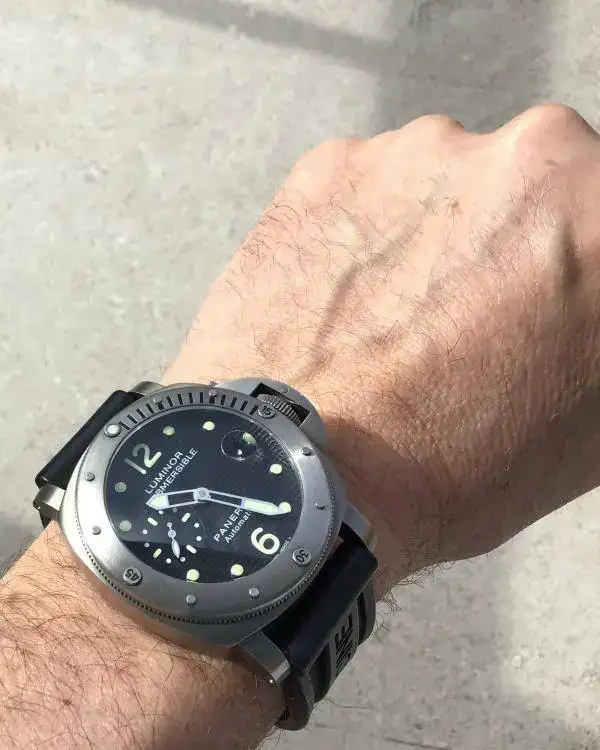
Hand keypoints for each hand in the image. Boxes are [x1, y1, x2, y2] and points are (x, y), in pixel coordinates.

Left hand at [166, 104, 599, 588]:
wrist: (306, 472)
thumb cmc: (459, 465)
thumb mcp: (598, 418)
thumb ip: (594, 323)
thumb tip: (575, 304)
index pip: (594, 226)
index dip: (575, 268)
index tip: (546, 304)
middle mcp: (531, 152)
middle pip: (533, 186)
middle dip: (512, 242)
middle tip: (475, 319)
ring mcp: (419, 150)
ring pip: (442, 184)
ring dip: (431, 236)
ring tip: (393, 326)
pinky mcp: (329, 165)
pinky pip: (360, 193)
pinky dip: (355, 237)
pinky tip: (340, 307)